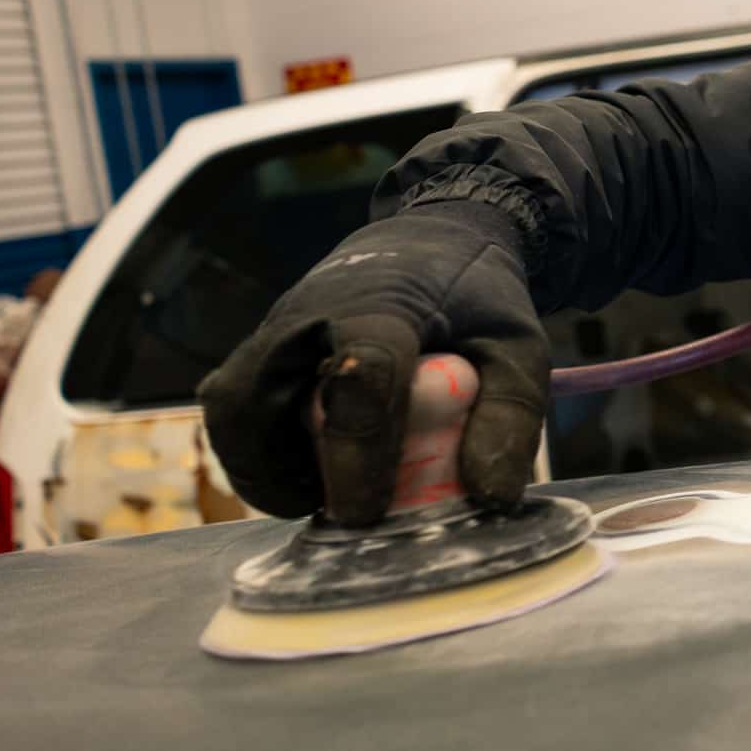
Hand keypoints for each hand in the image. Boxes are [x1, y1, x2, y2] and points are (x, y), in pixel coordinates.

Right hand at [197, 201, 547, 523]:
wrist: (434, 236)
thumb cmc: (477, 298)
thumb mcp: (518, 348)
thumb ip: (510, 417)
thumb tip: (490, 495)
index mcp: (386, 304)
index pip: (361, 376)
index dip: (358, 452)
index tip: (366, 513)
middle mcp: (313, 309)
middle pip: (260, 395)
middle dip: (282, 470)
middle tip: (332, 513)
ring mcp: (279, 323)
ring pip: (232, 404)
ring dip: (260, 466)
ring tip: (315, 499)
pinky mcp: (263, 342)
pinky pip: (235, 403)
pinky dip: (256, 450)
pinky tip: (304, 476)